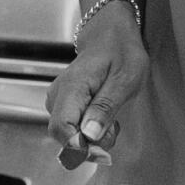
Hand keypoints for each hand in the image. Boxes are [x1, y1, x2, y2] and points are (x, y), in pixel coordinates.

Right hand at [44, 7, 146, 168]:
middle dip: (90, 144)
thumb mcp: (125, 78)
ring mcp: (58, 100)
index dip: (80, 146)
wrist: (109, 33)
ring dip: (92, 137)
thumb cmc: (120, 51)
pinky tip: (103, 117)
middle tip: (114, 128)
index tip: (103, 150)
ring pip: (68, 134)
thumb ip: (106, 107)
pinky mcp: (63, 104)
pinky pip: (72, 127)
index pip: (61, 128)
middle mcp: (58, 95)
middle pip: (63, 136)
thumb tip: (89, 135)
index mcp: (72, 87)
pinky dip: (90, 130)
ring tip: (112, 118)